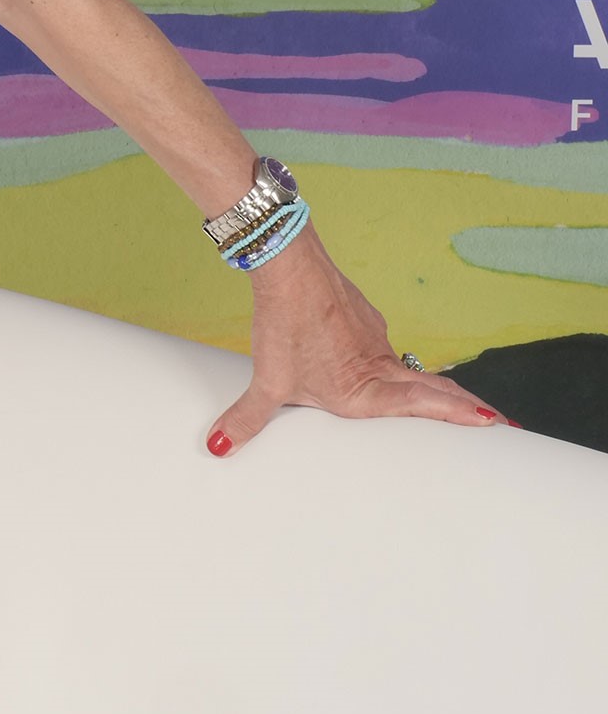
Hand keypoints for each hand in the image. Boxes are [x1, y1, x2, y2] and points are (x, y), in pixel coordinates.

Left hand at [205, 223, 508, 454]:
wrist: (288, 265)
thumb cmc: (283, 325)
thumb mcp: (266, 382)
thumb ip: (247, 419)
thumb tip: (217, 447)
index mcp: (364, 389)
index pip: (422, 404)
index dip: (457, 413)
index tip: (494, 421)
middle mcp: (379, 365)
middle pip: (431, 387)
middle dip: (461, 405)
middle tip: (496, 420)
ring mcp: (374, 337)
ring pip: (407, 366)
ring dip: (429, 385)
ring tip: (452, 403)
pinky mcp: (362, 316)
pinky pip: (381, 345)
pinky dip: (390, 359)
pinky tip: (382, 365)